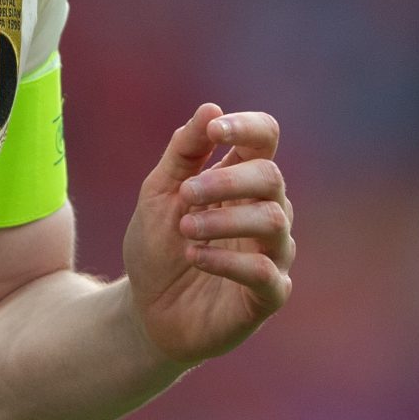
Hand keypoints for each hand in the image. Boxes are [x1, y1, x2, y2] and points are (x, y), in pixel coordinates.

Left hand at [124, 103, 294, 363]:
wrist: (145, 312)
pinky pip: (265, 270)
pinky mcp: (268, 294)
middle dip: (226, 179)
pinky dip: (227, 260)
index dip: (247, 126)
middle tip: (185, 194)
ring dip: (224, 219)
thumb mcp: (158, 192)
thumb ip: (184, 152)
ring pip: (274, 220)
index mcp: (241, 180)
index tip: (215, 130)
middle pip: (271, 175)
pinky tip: (195, 257)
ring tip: (185, 230)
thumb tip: (211, 107)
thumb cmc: (157, 247)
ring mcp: (271, 253)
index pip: (266, 138)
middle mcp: (265, 211)